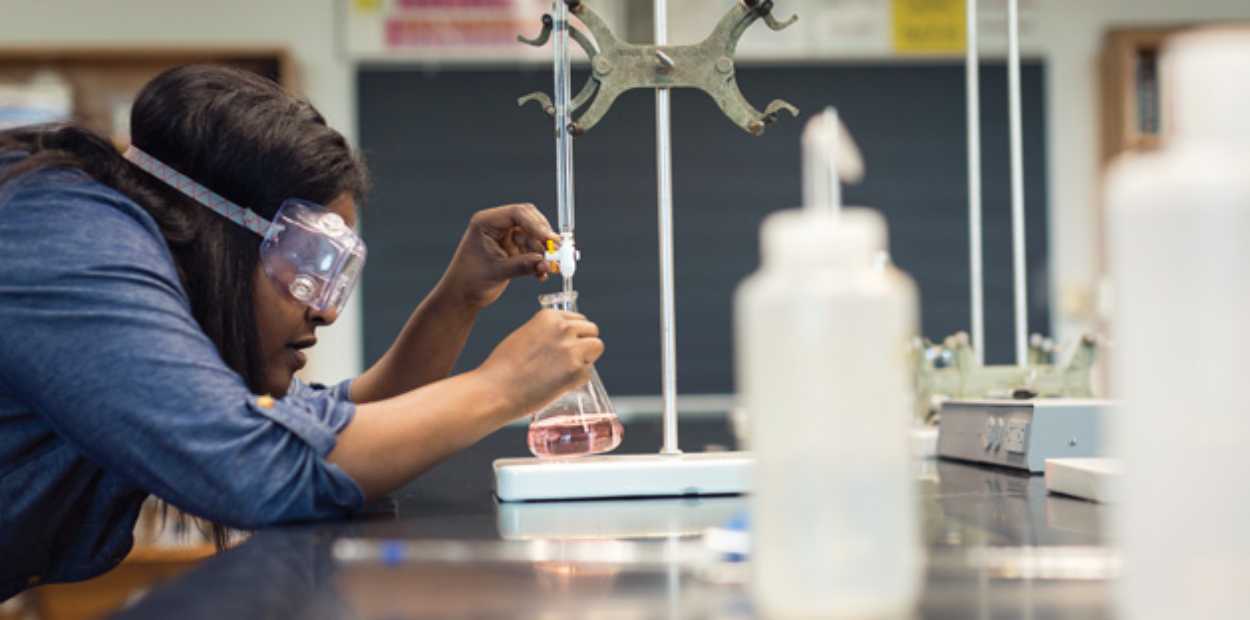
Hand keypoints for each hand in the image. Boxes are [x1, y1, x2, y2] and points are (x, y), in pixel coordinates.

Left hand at [436, 203, 559, 310]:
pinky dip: (539, 261)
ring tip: (551, 267)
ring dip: (544, 252)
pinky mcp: (512, 249)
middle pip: (529, 221)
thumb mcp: (497, 272)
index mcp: (486, 223)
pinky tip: (541, 274)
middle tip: (558, 251)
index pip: (517, 214)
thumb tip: (546, 264)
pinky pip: (532, 250)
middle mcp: (497, 226)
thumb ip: (523, 266)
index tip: (551, 239)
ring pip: (533, 237)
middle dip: (544, 237)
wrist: (462, 296)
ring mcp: (505, 237)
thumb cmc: (469, 280)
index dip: (537, 225)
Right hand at [476, 309, 603, 418]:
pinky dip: (575, 382)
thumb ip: (546, 333)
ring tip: (564, 372)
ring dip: (586, 360)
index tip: (562, 348)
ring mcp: (571, 349)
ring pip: (597, 347)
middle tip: (566, 362)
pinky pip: (587, 374)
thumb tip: (562, 340)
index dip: (573, 335)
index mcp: (549, 316)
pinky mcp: (576, 371)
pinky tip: (556, 386)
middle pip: (592, 331)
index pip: (578, 319)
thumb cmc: (503, 368)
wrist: (494, 390)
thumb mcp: (524, 336)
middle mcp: (563, 328)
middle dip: (584, 345)